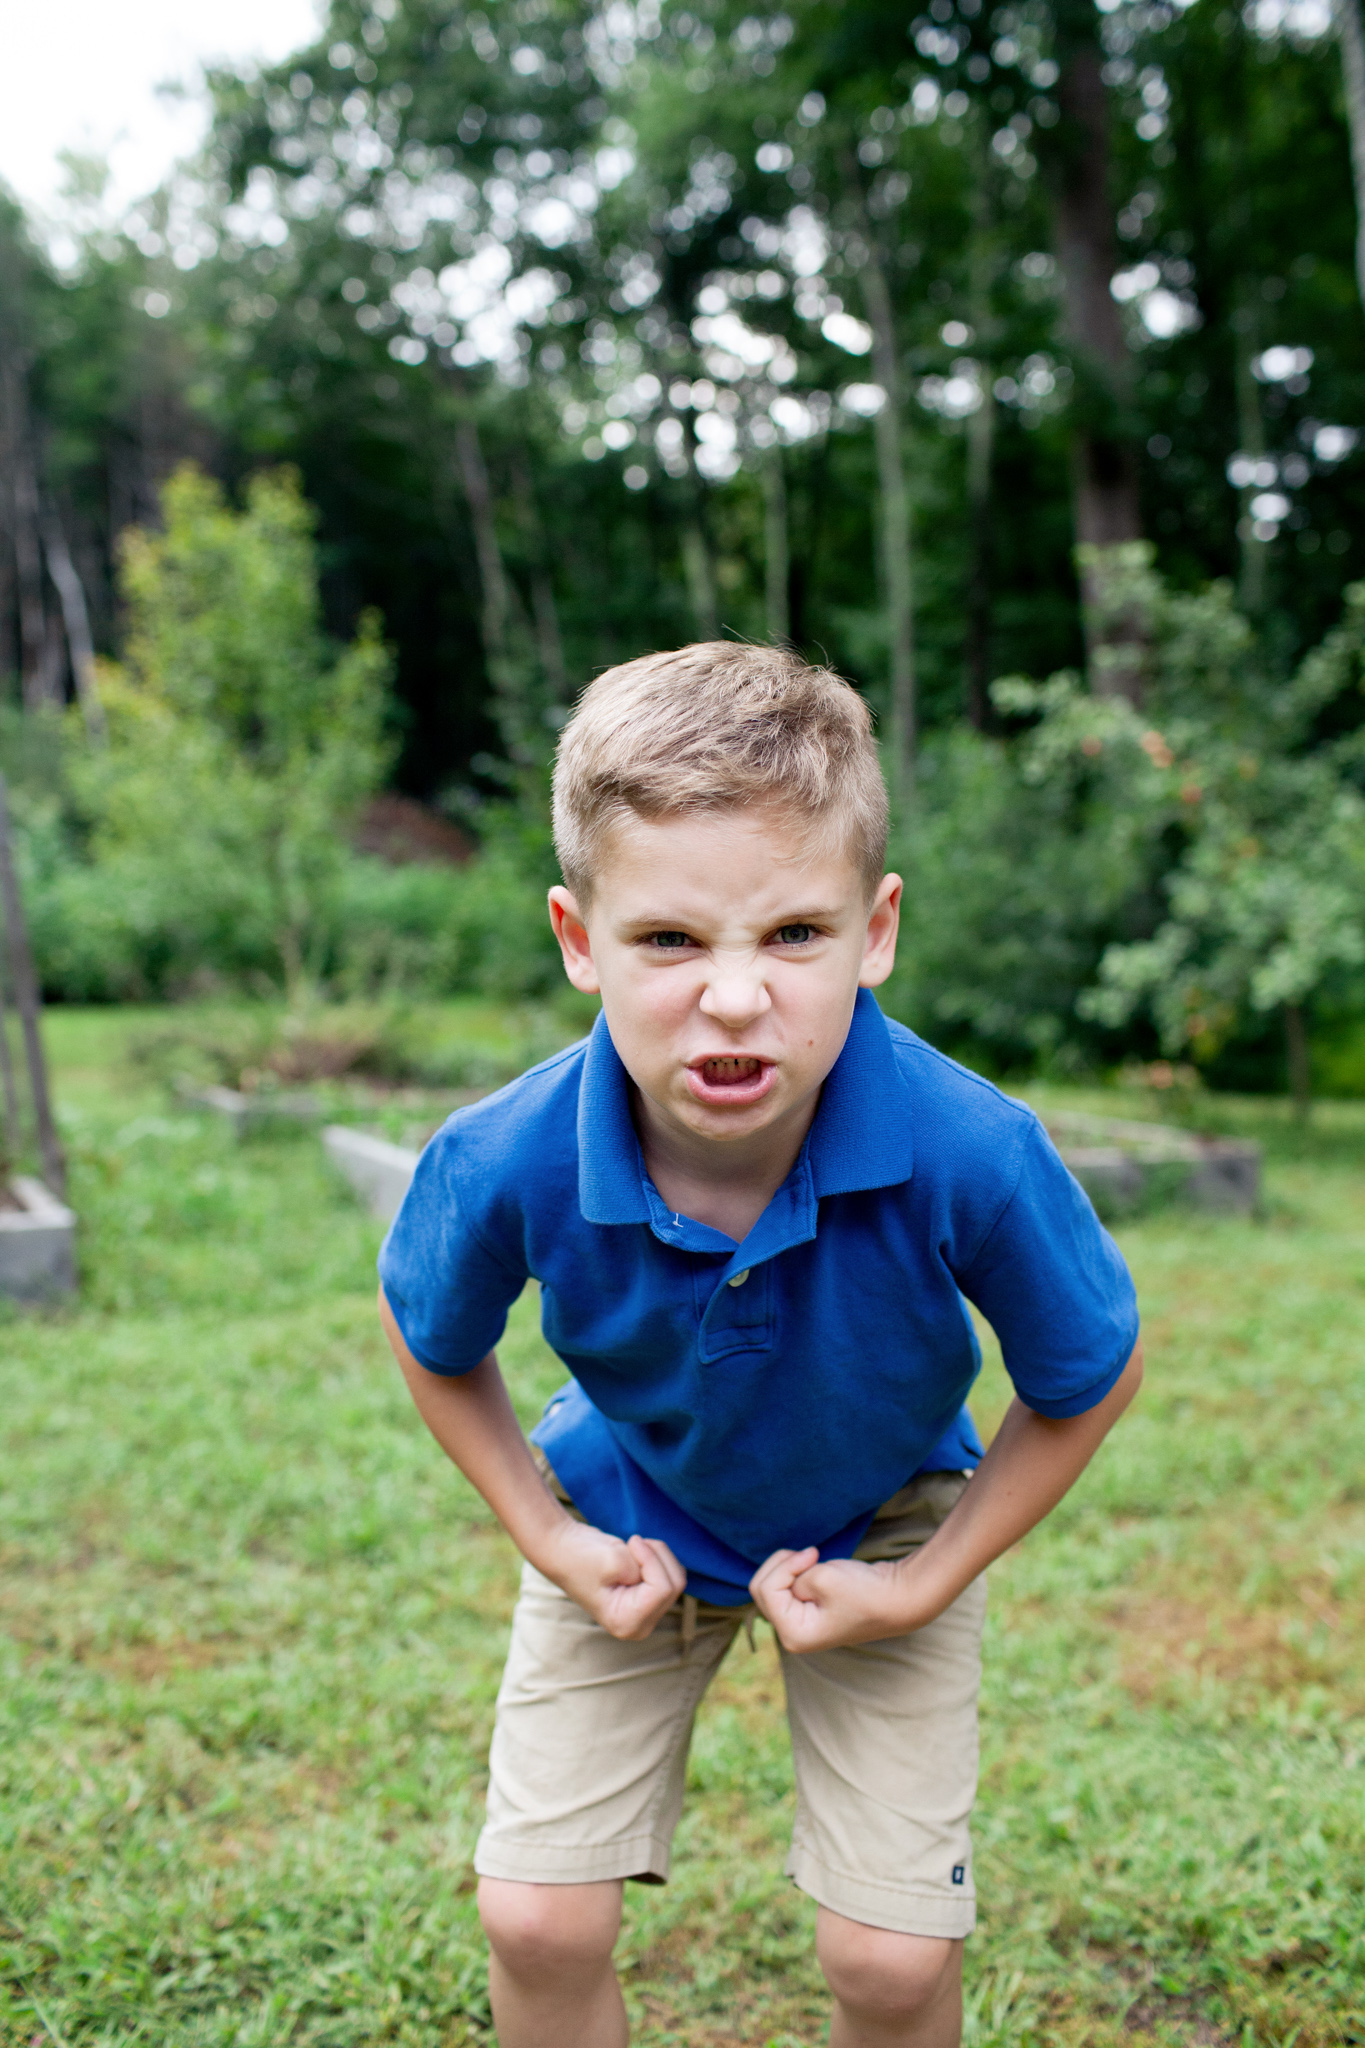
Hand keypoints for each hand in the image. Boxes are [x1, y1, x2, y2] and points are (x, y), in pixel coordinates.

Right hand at [535, 1516, 685, 1640]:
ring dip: (658, 1555)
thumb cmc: (582, 1556)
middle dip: (657, 1557)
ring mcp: (645, 1613)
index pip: (662, 1590)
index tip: (631, 1542)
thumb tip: (665, 1569)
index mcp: (626, 1623)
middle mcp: (639, 1624)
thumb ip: (644, 1566)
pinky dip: (659, 1557)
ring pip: (676, 1578)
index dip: (651, 1559)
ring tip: (632, 1549)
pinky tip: (638, 1554)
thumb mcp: (614, 1559)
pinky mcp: (648, 1598)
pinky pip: (672, 1574)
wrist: (564, 1549)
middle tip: (632, 1544)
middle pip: (674, 1585)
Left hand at [748, 1547, 933, 1652]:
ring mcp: (800, 1623)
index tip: (814, 1554)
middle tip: (810, 1555)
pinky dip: (795, 1570)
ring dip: (789, 1566)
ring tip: (815, 1560)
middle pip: (761, 1589)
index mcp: (794, 1635)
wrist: (898, 1597)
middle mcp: (793, 1634)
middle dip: (781, 1565)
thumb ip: (792, 1574)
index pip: (766, 1590)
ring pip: (771, 1585)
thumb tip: (784, 1578)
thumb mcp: (821, 1577)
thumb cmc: (863, 1591)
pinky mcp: (808, 1610)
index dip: (785, 1565)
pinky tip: (815, 1566)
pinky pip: (785, 1585)